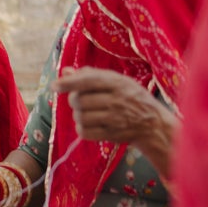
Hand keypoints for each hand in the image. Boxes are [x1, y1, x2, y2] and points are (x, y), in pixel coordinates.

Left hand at [52, 67, 174, 146]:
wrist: (152, 123)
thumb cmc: (130, 98)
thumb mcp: (116, 81)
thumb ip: (90, 75)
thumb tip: (65, 71)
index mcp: (118, 83)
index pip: (90, 80)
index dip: (70, 83)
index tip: (55, 86)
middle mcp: (117, 100)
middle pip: (79, 100)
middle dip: (74, 100)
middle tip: (82, 101)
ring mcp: (115, 118)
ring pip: (80, 116)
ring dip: (78, 115)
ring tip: (90, 113)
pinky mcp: (111, 134)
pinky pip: (84, 132)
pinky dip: (82, 129)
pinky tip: (90, 125)